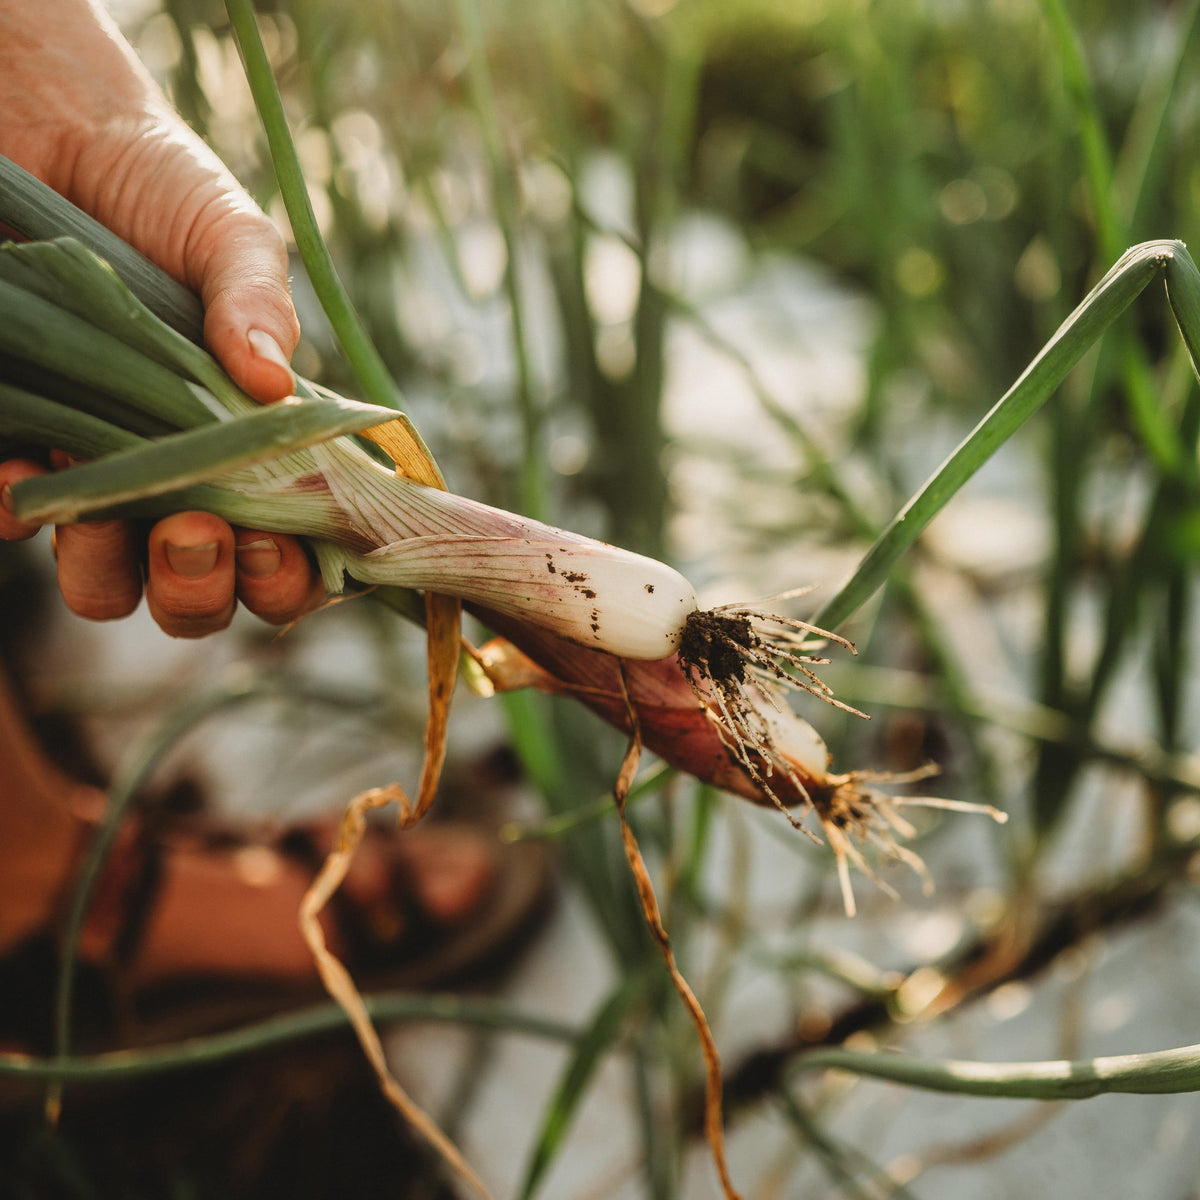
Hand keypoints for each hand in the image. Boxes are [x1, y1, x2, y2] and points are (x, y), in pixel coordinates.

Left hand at [0, 0, 322, 635]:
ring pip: (107, 586)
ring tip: (117, 519)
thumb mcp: (230, 236)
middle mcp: (178, 477)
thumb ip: (260, 303)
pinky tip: (21, 473)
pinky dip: (16, 512)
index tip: (280, 541)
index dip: (291, 576)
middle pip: (200, 595)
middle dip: (204, 589)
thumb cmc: (158, 186)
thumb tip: (270, 380)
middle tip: (198, 534)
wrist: (48, 131)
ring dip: (116, 575)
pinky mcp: (15, 445)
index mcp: (252, 447)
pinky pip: (11, 520)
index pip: (290, 551)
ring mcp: (96, 471)